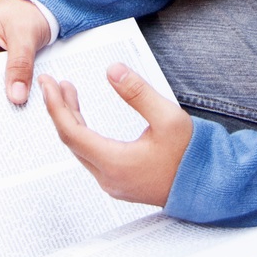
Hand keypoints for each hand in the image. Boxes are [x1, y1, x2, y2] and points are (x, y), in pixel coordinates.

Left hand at [41, 66, 192, 206]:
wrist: (209, 185)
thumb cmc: (192, 156)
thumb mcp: (168, 117)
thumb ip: (138, 93)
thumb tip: (113, 71)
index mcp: (115, 163)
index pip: (72, 132)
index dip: (56, 106)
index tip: (48, 84)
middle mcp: (109, 177)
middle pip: (72, 140)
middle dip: (59, 108)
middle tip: (52, 83)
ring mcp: (114, 181)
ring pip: (80, 148)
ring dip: (70, 119)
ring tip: (67, 93)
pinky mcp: (121, 180)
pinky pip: (90, 154)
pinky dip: (82, 132)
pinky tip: (84, 118)